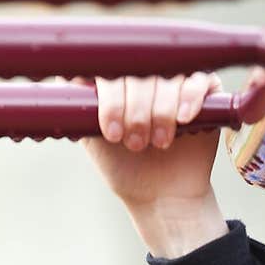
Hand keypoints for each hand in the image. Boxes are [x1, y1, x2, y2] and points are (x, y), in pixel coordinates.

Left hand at [72, 72, 230, 255]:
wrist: (162, 196)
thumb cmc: (125, 168)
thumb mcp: (94, 138)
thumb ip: (81, 108)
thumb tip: (61, 81)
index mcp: (114, 81)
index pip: (107, 69)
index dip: (110, 99)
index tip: (111, 134)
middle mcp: (142, 74)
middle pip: (139, 70)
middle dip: (136, 110)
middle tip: (136, 144)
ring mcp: (173, 79)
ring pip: (167, 75)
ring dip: (161, 110)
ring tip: (159, 143)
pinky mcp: (203, 88)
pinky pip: (198, 79)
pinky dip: (189, 97)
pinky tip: (183, 119)